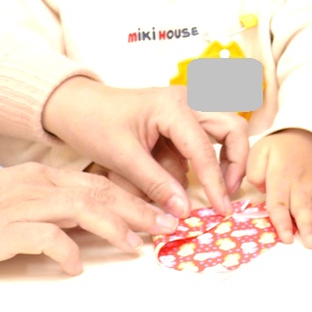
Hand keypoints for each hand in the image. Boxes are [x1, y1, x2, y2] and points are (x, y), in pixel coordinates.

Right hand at [0, 162, 180, 274]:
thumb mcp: (17, 202)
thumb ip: (55, 210)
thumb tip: (96, 226)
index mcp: (41, 176)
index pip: (100, 181)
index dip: (136, 196)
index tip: (163, 210)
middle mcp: (36, 185)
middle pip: (100, 192)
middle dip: (139, 208)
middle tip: (168, 225)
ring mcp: (19, 206)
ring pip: (80, 208)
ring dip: (114, 227)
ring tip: (137, 245)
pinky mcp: (1, 231)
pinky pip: (44, 237)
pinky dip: (66, 251)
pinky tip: (76, 268)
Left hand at [41, 78, 247, 216]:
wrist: (75, 106)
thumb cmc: (94, 123)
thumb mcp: (122, 157)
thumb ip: (156, 184)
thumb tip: (184, 211)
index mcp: (174, 106)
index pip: (204, 150)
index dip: (215, 183)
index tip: (221, 209)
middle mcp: (189, 101)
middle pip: (233, 128)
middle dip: (235, 162)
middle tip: (228, 192)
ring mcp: (188, 108)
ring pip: (224, 132)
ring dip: (220, 161)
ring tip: (207, 189)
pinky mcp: (182, 120)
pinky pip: (202, 142)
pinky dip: (196, 162)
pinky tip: (175, 179)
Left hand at [246, 128, 311, 247]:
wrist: (305, 137)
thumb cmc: (279, 151)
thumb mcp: (259, 151)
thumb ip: (254, 169)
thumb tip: (259, 186)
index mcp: (281, 175)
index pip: (279, 202)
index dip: (282, 222)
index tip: (286, 238)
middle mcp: (301, 182)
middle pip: (303, 207)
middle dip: (307, 226)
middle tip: (311, 244)